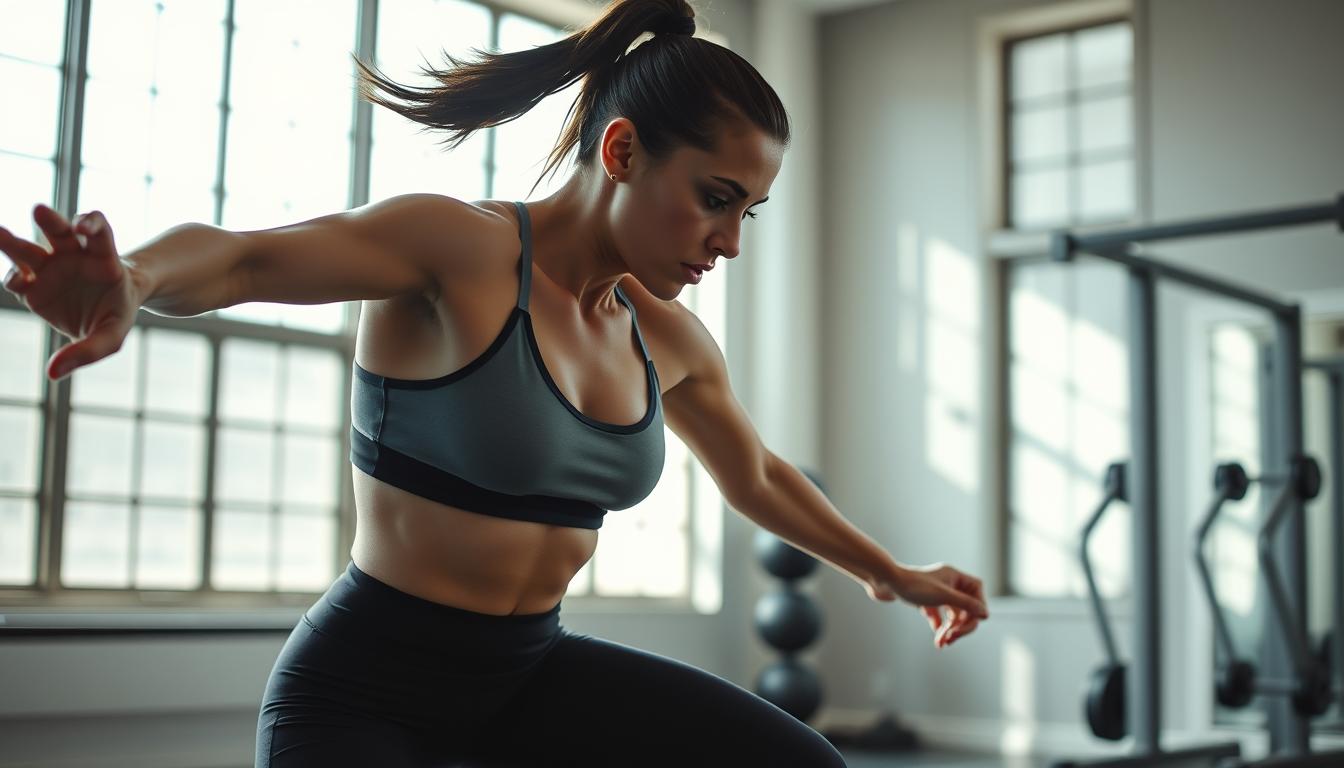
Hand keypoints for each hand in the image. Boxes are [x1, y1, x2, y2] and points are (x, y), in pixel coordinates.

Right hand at [1, 204, 140, 380]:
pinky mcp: (32, 284)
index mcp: (104, 258)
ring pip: (30, 250)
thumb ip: (88, 351)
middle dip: (51, 221)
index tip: (82, 227)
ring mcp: (49, 267)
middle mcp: (73, 256)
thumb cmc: (116, 315)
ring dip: (13, 241)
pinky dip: (14, 279)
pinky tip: (16, 281)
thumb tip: (53, 373)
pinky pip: (18, 279)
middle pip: (61, 232)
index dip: (91, 224)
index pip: (99, 234)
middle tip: (39, 210)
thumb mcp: (112, 337)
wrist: (107, 310)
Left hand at [866, 562, 988, 648]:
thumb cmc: (912, 585)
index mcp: (955, 576)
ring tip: (941, 643)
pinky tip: (936, 637)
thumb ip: (965, 605)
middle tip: (951, 639)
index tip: (969, 624)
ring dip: (949, 630)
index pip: (976, 593)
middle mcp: (948, 583)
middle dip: (960, 626)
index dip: (976, 610)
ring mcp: (936, 592)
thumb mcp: (943, 596)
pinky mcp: (925, 600)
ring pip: (952, 614)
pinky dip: (939, 627)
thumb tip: (985, 614)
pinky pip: (939, 616)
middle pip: (965, 607)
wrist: (884, 581)